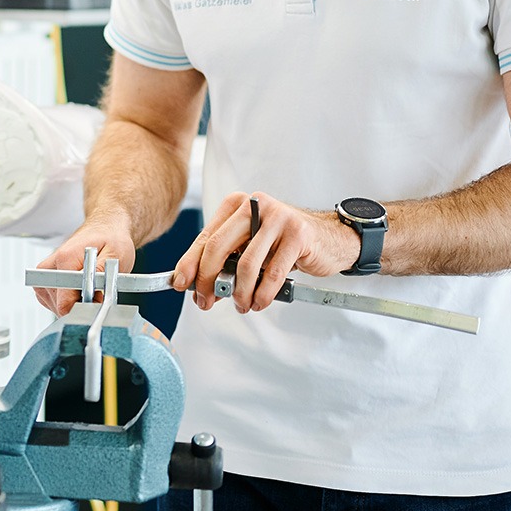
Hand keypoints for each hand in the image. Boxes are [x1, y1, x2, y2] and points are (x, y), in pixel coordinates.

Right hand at [32, 214, 138, 315]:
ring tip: (91, 286)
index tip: (99, 299)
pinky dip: (72, 301)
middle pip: (61, 307)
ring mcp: (44, 276)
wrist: (103, 229)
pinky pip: (57, 303)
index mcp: (64, 259)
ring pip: (58, 307)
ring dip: (77, 303)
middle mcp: (48, 268)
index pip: (65, 302)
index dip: (86, 307)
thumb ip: (101, 278)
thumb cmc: (110, 240)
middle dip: (82, 305)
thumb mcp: (116, 255)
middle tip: (98, 289)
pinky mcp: (45, 283)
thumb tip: (90, 298)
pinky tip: (82, 288)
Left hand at [172, 192, 358, 312]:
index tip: (180, 284)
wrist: (329, 238)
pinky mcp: (297, 234)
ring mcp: (277, 217)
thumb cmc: (284, 244)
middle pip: (218, 247)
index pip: (206, 237)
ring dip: (239, 293)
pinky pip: (271, 273)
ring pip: (245, 265)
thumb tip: (198, 286)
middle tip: (206, 302)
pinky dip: (262, 294)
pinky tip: (259, 302)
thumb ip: (226, 260)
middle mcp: (254, 205)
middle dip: (208, 280)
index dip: (190, 263)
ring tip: (242, 305)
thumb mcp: (250, 246)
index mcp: (237, 205)